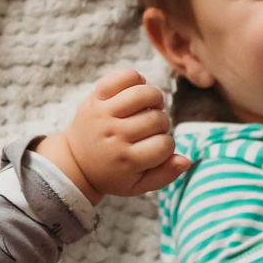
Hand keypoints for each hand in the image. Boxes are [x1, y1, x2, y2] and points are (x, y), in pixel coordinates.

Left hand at [42, 69, 188, 203]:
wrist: (75, 161)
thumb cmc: (113, 173)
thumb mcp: (137, 186)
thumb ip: (164, 176)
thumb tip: (187, 160)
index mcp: (126, 160)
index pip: (165, 145)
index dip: (167, 146)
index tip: (156, 149)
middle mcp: (114, 136)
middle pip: (158, 119)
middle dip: (161, 124)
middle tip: (150, 130)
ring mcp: (104, 114)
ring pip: (144, 94)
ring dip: (154, 99)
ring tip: (148, 108)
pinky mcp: (96, 98)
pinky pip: (123, 77)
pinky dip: (136, 79)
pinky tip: (135, 91)